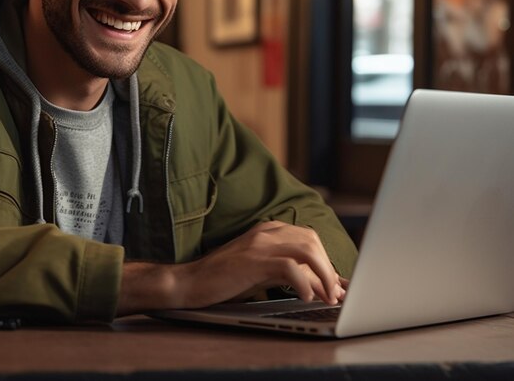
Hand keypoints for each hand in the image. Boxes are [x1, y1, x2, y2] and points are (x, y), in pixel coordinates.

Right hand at [116, 221, 346, 315]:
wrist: (190, 282)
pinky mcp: (253, 260)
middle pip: (312, 240)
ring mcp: (259, 243)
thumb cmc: (225, 280)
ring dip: (323, 275)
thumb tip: (321, 288)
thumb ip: (289, 274)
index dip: (327, 261)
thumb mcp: (261, 273)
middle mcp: (266, 231)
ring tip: (327, 298)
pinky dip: (303, 283)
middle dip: (329, 268)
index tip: (339, 285)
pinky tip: (306, 297)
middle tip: (335, 295)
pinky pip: (289, 266)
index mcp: (268, 229)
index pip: (308, 238)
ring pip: (306, 249)